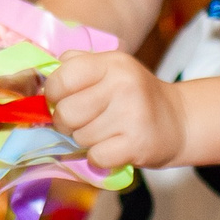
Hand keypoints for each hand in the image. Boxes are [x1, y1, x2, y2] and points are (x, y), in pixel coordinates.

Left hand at [47, 50, 185, 171]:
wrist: (178, 121)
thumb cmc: (134, 95)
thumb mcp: (111, 68)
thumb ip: (77, 64)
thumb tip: (42, 77)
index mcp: (112, 62)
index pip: (61, 78)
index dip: (53, 94)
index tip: (63, 99)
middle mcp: (123, 85)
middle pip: (66, 113)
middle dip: (67, 123)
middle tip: (83, 121)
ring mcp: (132, 115)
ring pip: (80, 137)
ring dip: (87, 140)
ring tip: (106, 132)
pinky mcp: (137, 144)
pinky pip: (96, 157)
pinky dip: (99, 157)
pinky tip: (114, 147)